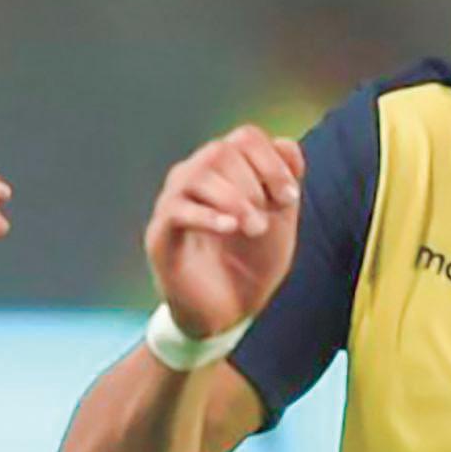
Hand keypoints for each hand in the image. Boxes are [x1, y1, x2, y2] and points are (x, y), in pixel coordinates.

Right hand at [145, 126, 303, 337]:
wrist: (229, 313)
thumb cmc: (252, 264)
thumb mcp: (281, 221)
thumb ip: (285, 182)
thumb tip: (286, 144)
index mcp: (225, 171)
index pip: (244, 137)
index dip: (272, 161)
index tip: (290, 198)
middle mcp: (195, 178)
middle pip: (220, 150)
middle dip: (253, 184)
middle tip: (265, 223)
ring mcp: (173, 203)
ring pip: (197, 174)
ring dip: (234, 200)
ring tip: (253, 229)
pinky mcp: (160, 233)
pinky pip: (177, 209)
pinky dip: (207, 216)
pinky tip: (229, 230)